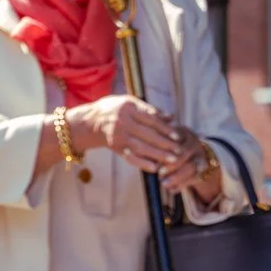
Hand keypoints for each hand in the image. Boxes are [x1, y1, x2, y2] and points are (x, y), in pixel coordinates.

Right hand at [67, 95, 181, 174]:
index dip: (166, 128)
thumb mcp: (130, 102)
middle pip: (148, 134)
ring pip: (141, 147)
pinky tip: (154, 168)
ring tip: (172, 160)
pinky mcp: (115, 147)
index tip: (178, 136)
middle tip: (179, 150)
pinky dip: (143, 163)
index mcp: (128, 107)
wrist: (91, 122)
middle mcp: (122, 122)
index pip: (151, 119)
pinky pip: (130, 157)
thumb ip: (150, 109)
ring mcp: (118, 136)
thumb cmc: (115, 109)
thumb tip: (171, 117)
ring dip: (158, 155)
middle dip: (165, 143)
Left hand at [158, 130, 224, 198]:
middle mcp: (194, 142)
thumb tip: (139, 156)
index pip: (175, 139)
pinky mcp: (204, 168)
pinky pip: (196, 177)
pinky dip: (183, 184)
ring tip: (164, 184)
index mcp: (182, 132)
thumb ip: (154, 147)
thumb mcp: (163, 141)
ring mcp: (201, 155)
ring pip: (192, 167)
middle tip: (160, 173)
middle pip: (185, 153)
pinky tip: (171, 189)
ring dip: (177, 177)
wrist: (193, 152)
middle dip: (172, 165)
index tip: (155, 159)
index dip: (165, 150)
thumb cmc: (170, 146)